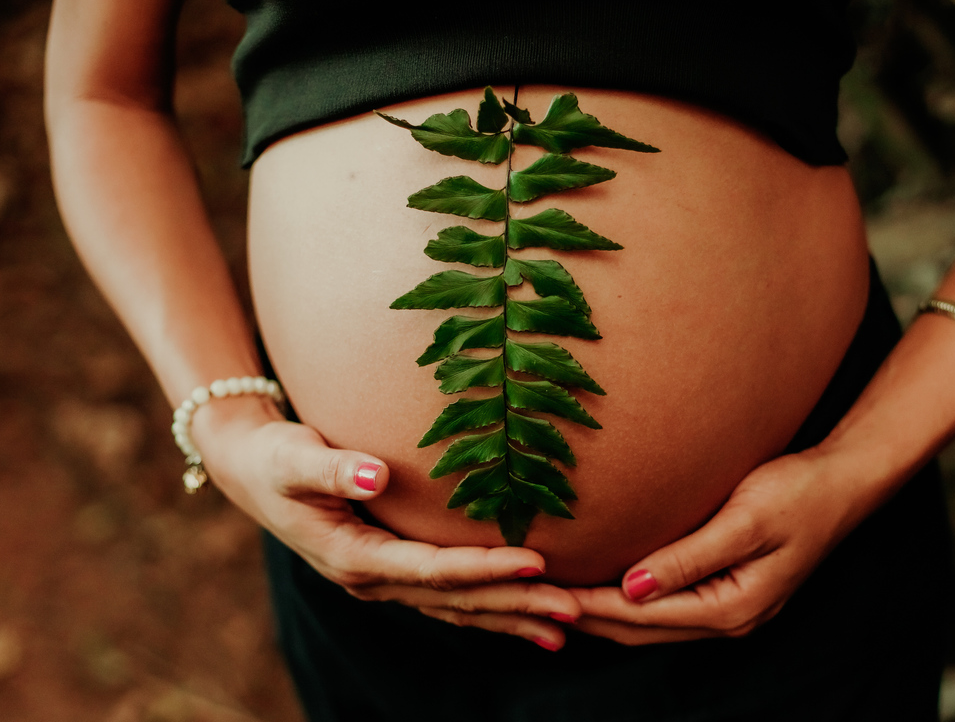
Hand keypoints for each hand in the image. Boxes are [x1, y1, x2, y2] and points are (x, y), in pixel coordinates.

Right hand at [192, 397, 580, 649]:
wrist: (251, 471)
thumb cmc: (275, 458)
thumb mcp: (294, 457)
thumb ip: (333, 466)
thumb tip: (375, 474)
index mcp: (353, 556)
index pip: (431, 569)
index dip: (483, 567)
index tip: (535, 562)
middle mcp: (372, 580)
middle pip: (456, 599)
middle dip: (515, 604)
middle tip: (574, 607)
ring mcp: (383, 582)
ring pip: (457, 607)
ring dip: (511, 616)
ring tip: (565, 625)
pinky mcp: (392, 572)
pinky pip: (449, 599)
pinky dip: (490, 608)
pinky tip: (526, 615)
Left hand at [569, 446, 870, 644]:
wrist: (844, 482)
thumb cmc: (798, 493)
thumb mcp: (745, 520)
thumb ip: (688, 557)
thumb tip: (632, 588)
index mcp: (732, 607)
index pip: (641, 615)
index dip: (589, 605)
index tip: (544, 590)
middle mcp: (730, 619)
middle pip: (640, 629)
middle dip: (587, 617)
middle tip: (534, 598)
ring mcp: (730, 609)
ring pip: (650, 623)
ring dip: (604, 613)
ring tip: (557, 594)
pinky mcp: (727, 590)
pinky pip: (666, 607)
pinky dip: (628, 601)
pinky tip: (604, 584)